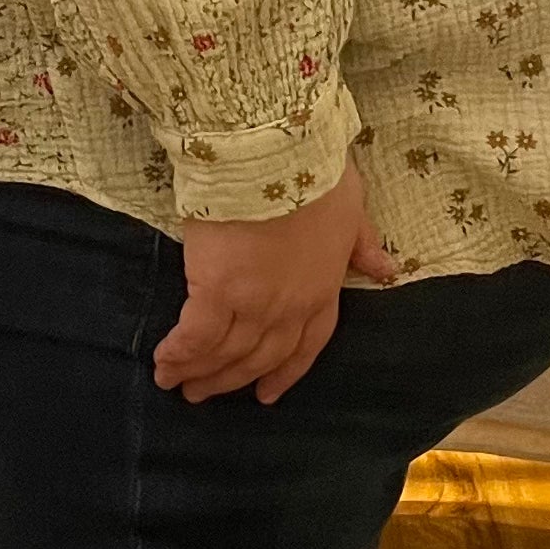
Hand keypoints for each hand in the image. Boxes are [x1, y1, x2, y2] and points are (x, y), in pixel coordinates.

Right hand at [152, 159, 399, 405]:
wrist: (277, 154)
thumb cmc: (315, 171)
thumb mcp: (351, 208)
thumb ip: (363, 244)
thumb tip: (386, 271)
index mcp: (322, 289)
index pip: (307, 345)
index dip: (286, 372)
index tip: (267, 393)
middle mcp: (289, 308)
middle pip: (260, 357)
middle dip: (232, 379)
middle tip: (204, 395)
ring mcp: (253, 303)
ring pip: (226, 353)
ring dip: (200, 373)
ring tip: (174, 384)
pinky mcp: (215, 291)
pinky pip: (195, 336)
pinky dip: (179, 354)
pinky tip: (163, 364)